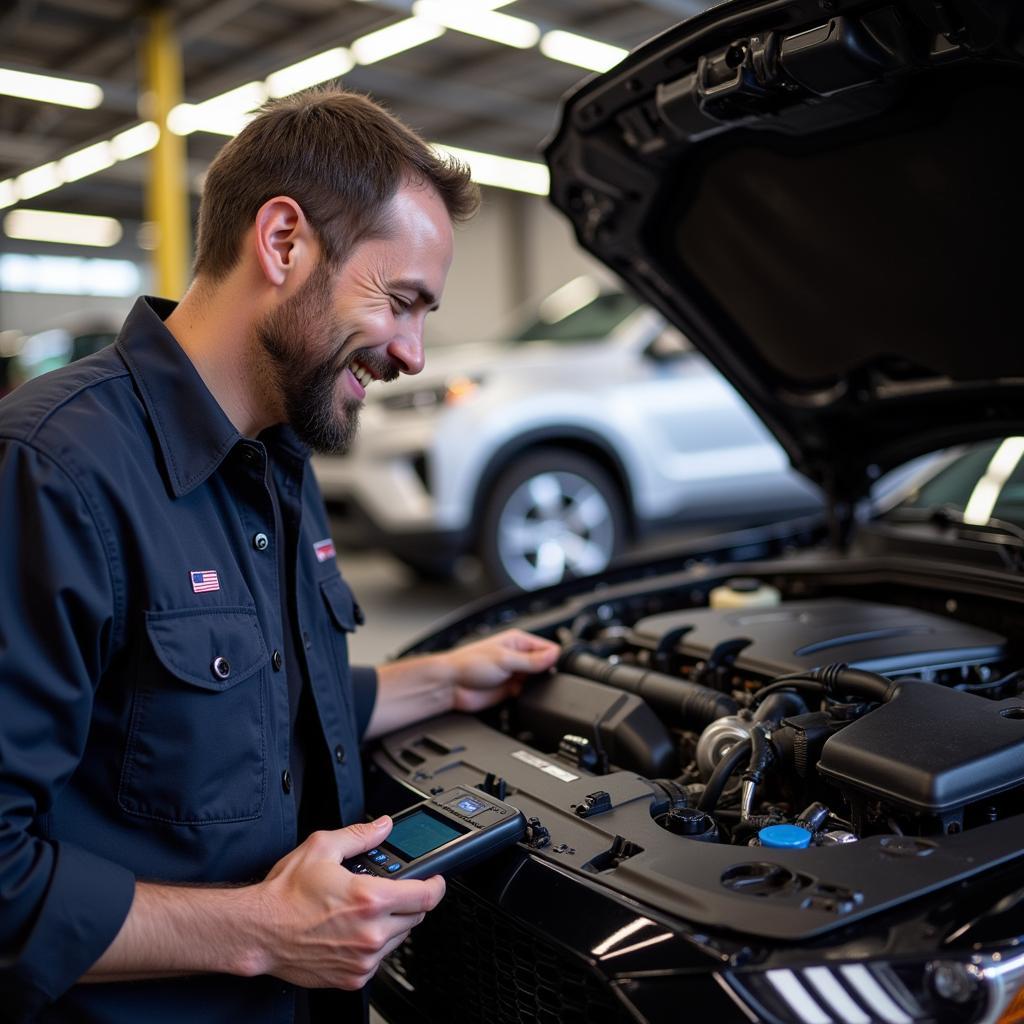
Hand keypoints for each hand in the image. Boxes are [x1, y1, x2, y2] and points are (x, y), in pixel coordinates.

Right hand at [253, 816, 443, 989]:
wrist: (259, 931)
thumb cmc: (286, 894)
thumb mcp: (322, 848)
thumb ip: (360, 835)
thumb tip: (383, 826)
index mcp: (370, 899)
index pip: (426, 895)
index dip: (437, 884)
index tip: (436, 879)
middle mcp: (371, 933)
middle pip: (416, 916)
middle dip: (410, 900)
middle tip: (391, 890)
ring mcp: (363, 959)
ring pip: (399, 938)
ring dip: (392, 923)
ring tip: (365, 909)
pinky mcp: (353, 977)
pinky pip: (379, 959)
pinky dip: (374, 944)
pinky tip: (353, 929)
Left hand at [444, 629, 559, 711]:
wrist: (451, 685)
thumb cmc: (469, 664)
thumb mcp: (505, 659)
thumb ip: (531, 660)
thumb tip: (554, 655)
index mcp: (518, 641)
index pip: (547, 647)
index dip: (553, 658)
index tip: (552, 667)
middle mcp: (518, 656)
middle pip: (544, 665)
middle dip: (544, 673)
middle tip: (537, 679)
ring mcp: (514, 673)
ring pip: (537, 681)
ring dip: (535, 686)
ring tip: (525, 686)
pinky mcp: (510, 689)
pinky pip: (527, 693)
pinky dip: (527, 696)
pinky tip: (520, 695)